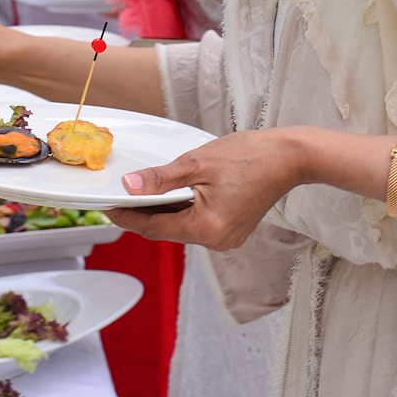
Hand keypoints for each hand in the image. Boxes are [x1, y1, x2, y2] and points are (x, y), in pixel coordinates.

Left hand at [104, 129, 308, 251]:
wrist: (289, 157)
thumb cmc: (250, 156)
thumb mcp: (196, 163)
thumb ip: (160, 179)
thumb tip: (129, 187)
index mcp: (207, 228)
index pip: (153, 228)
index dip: (126, 217)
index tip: (107, 207)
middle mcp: (217, 240)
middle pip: (166, 231)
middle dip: (141, 215)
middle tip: (119, 197)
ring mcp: (226, 238)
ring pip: (180, 228)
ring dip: (161, 212)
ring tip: (140, 193)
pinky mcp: (231, 230)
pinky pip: (196, 225)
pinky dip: (180, 211)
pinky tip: (169, 196)